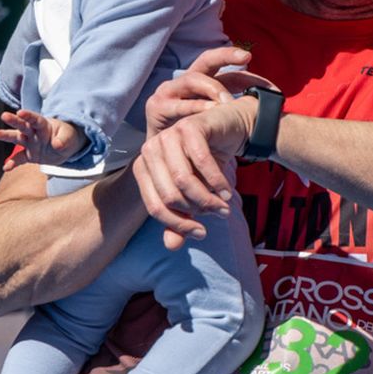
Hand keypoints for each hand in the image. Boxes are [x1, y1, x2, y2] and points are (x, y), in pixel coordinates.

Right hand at [0, 110, 86, 164]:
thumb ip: (63, 140)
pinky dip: (13, 163)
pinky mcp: (29, 155)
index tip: (20, 112)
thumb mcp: (70, 137)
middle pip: (23, 126)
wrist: (66, 147)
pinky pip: (19, 159)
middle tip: (4, 116)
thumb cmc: (68, 136)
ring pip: (16, 138)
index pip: (36, 119)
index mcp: (44, 125)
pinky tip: (6, 168)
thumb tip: (57, 144)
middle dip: (14, 121)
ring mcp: (30, 143)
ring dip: (6, 136)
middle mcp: (34, 132)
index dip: (28, 116)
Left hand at [134, 97, 257, 249]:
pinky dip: (217, 182)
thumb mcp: (193, 193)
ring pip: (183, 181)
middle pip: (169, 196)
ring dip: (207, 199)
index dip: (178, 225)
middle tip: (218, 214)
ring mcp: (168, 136)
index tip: (200, 233)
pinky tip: (228, 191)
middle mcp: (150, 150)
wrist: (229, 128)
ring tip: (224, 205)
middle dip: (197, 210)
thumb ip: (182, 218)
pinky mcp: (188, 127)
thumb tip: (172, 246)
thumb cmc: (206, 163)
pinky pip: (201, 162)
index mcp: (143, 167)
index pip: (155, 207)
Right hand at [143, 46, 262, 135]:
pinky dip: (194, 109)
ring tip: (228, 100)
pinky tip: (209, 112)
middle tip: (244, 60)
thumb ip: (238, 106)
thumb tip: (272, 97)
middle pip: (205, 61)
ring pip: (192, 79)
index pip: (218, 63)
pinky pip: (177, 105)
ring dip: (211, 87)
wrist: (162, 159)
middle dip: (225, 57)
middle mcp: (184, 82)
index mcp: (199, 82)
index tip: (254, 64)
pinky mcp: (156, 107)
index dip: (235, 61)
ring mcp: (168, 92)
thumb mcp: (218, 119)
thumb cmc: (194, 138)